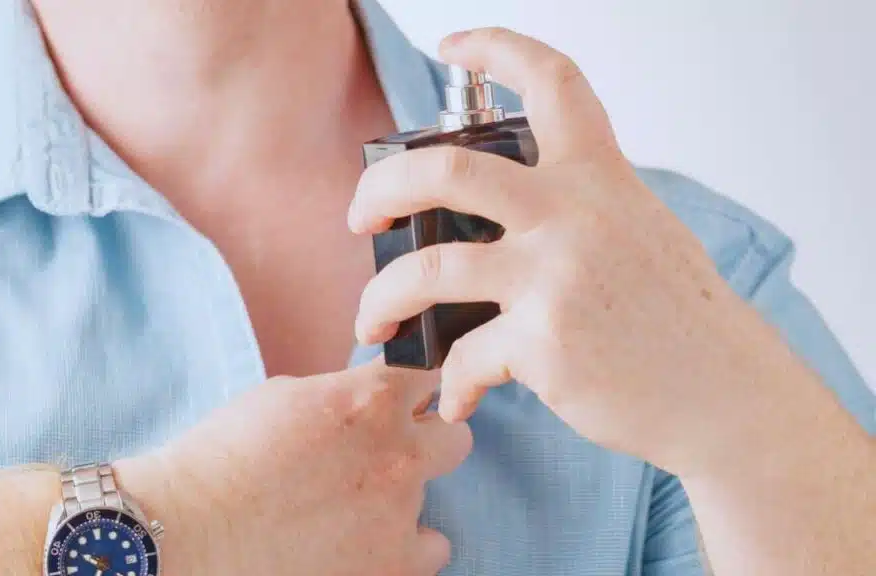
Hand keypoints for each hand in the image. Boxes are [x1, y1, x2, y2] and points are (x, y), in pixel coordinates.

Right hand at [118, 359, 471, 575]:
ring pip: (437, 498)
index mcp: (370, 400)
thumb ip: (343, 396)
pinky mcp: (393, 567)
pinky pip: (429, 551)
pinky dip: (401, 549)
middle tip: (386, 458)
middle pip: (455, 437)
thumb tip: (368, 400)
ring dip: (406, 499)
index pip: (433, 371)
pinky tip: (362, 546)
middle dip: (426, 442)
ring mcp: (400, 514)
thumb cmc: (223, 459)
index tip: (407, 397)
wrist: (189, 528)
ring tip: (357, 511)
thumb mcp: (285, 398)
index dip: (419, 386)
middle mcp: (398, 453)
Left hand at [348, 27, 806, 477]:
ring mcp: (554, 276)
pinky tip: (454, 397)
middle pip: (446, 170)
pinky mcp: (544, 341)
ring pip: (427, 270)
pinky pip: (464, 358)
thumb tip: (500, 223)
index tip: (452, 44)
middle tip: (361, 218)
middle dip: (381, 188)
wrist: (724, 392)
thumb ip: (576, 210)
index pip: (551, 81)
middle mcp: (572, 213)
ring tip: (369, 325)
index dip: (495, 48)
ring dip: (381, 300)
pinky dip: (450, 382)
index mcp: (598, 177)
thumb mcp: (639, 232)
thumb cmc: (679, 319)